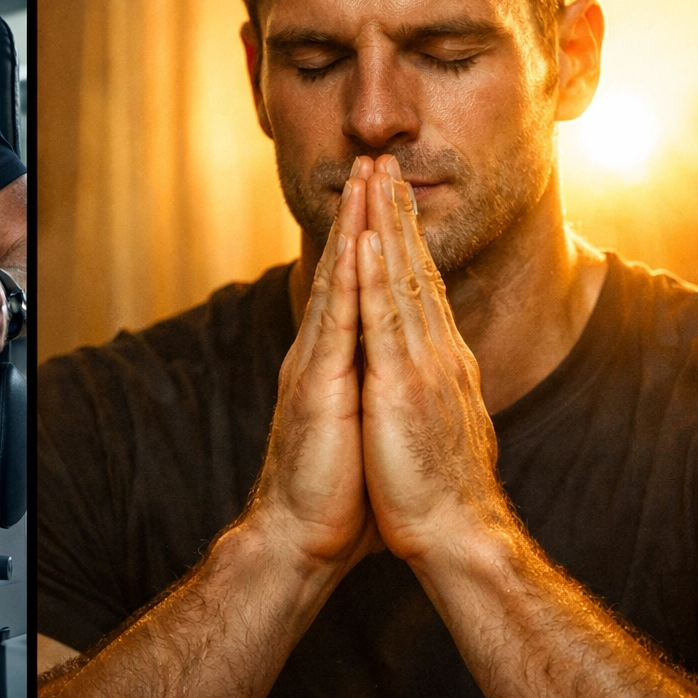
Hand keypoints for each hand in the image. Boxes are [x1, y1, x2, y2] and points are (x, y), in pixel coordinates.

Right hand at [246, 157, 382, 572]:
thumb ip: (372, 389)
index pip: (358, 287)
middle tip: (374, 160)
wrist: (302, 537)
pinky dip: (347, 278)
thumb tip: (394, 370)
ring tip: (364, 180)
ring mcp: (316, 365)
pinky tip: (355, 243)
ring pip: (338, 282)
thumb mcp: (365, 425)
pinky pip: (335, 322)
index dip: (373, 239)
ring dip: (352, 227)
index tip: (388, 195)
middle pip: (345, 269)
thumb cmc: (336, 492)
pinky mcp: (317, 386)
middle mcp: (322, 352)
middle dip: (361, 213)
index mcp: (337, 360)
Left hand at [355, 156, 512, 562]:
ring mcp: (424, 364)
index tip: (393, 199)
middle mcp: (437, 351)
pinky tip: (366, 243)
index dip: (406, 240)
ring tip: (375, 179)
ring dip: (387, 227)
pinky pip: (386, 321)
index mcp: (439, 361)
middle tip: (385, 163)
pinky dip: (375, 279)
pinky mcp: (403, 386)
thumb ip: (430, 389)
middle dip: (397, 214)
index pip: (420, 287)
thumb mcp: (434, 423)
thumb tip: (428, 372)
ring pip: (402, 281)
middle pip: (414, 268)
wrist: (458, 536)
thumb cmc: (441, 491)